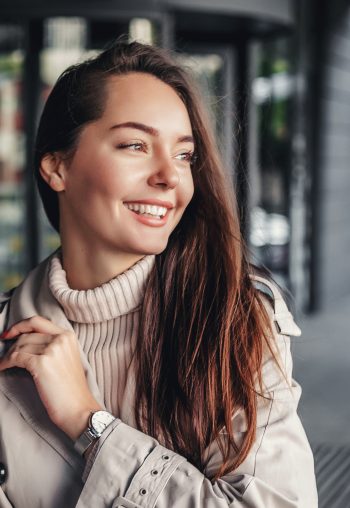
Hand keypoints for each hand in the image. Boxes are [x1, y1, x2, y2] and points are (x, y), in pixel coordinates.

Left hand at [0, 316, 102, 440]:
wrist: (79, 409)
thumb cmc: (72, 390)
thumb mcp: (68, 359)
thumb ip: (54, 346)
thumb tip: (27, 343)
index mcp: (68, 336)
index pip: (38, 321)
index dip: (20, 326)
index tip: (10, 333)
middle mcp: (60, 339)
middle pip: (27, 334)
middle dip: (12, 344)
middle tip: (5, 354)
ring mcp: (52, 350)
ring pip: (20, 346)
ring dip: (8, 355)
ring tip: (4, 364)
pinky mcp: (42, 364)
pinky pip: (16, 358)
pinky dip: (5, 363)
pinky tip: (2, 368)